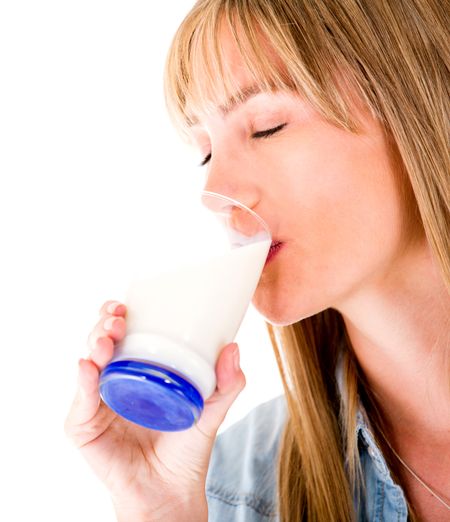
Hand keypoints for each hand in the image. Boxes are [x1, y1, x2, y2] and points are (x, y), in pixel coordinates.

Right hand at [64, 300, 245, 519]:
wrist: (171, 492)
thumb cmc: (186, 448)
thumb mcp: (211, 411)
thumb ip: (226, 384)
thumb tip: (234, 347)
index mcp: (138, 371)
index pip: (123, 335)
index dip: (119, 315)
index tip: (128, 303)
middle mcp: (114, 381)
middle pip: (102, 343)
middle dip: (105, 324)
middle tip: (118, 317)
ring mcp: (96, 403)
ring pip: (88, 364)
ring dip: (94, 344)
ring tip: (107, 338)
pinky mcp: (84, 427)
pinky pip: (80, 402)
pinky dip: (82, 383)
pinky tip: (88, 366)